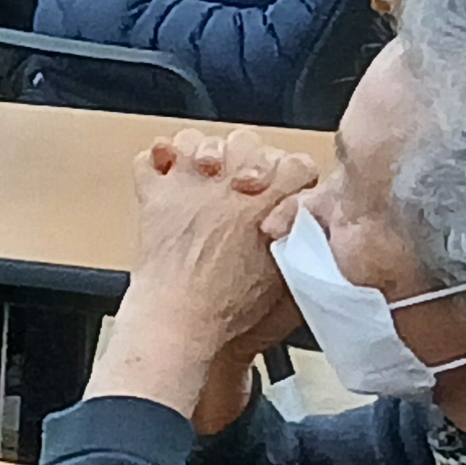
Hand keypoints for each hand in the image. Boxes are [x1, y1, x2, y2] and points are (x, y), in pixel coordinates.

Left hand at [123, 130, 312, 360]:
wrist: (180, 324)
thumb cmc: (233, 310)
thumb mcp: (289, 276)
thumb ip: (304, 239)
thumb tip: (313, 217)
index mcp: (270, 205)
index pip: (295, 163)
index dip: (291, 173)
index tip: (283, 186)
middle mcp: (230, 187)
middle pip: (248, 141)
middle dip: (248, 155)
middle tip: (243, 180)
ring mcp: (188, 187)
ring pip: (199, 140)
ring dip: (203, 151)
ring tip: (205, 172)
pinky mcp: (153, 197)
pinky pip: (152, 158)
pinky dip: (158, 161)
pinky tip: (166, 172)